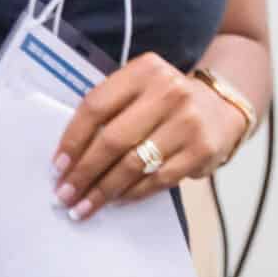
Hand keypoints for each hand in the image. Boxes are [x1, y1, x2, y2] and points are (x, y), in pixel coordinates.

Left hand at [49, 53, 247, 220]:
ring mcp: (188, 121)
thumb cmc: (164, 103)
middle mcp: (169, 91)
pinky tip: (117, 200)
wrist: (220, 107)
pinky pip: (158, 179)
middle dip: (84, 172)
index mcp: (144, 70)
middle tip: (66, 195)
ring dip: (104, 190)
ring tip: (85, 206)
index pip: (96, 107)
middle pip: (113, 139)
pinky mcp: (202, 149)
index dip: (72, 140)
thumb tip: (68, 161)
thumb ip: (109, 111)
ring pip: (134, 164)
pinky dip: (133, 193)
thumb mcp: (139, 90)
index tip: (57, 167)